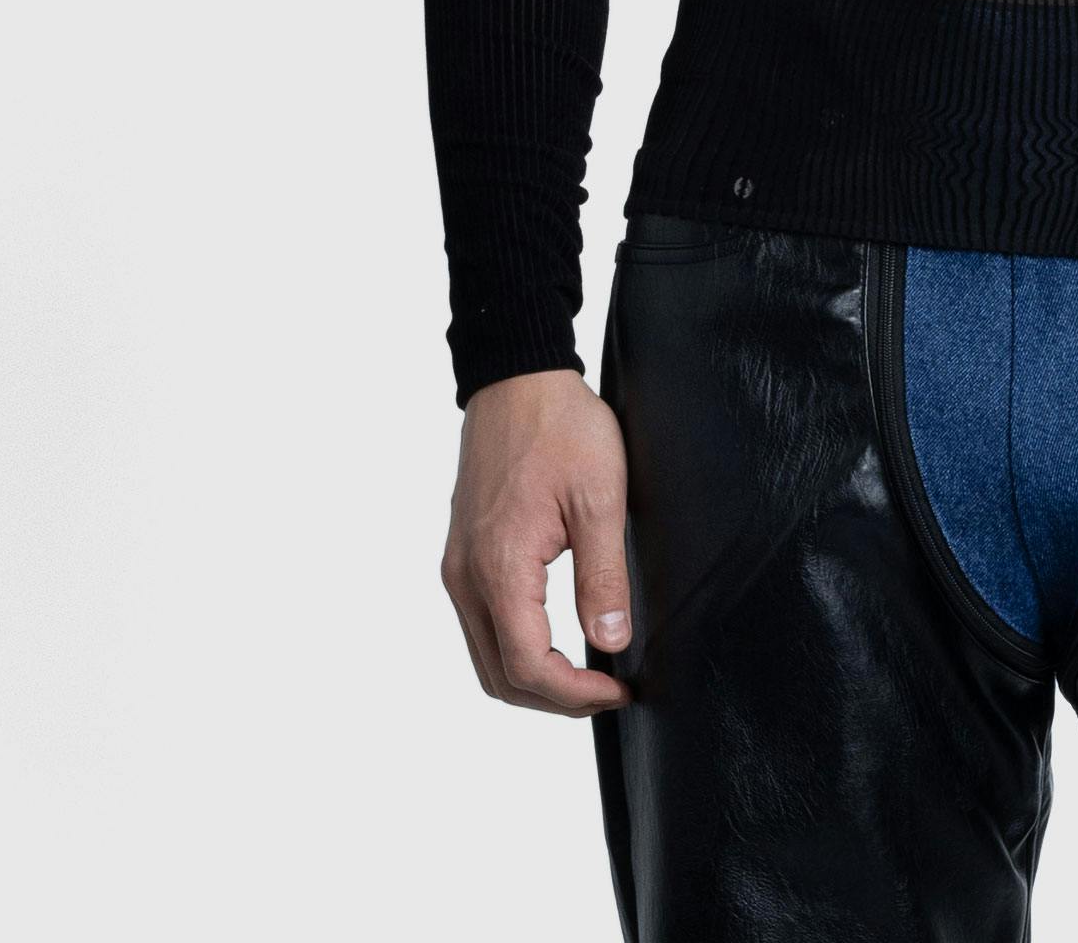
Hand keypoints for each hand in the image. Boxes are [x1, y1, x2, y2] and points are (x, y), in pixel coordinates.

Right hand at [441, 367, 633, 714]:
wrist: (517, 377)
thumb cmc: (560, 427)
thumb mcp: (599, 498)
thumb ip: (603, 575)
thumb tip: (611, 641)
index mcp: (499, 567)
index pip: (528, 666)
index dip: (574, 694)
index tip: (619, 689)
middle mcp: (466, 576)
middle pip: (499, 676)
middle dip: (554, 699)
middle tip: (607, 691)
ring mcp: (458, 567)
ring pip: (486, 657)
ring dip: (533, 679)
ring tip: (586, 674)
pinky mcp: (462, 554)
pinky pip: (481, 625)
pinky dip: (515, 648)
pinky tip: (556, 638)